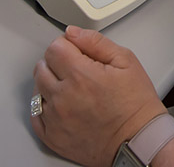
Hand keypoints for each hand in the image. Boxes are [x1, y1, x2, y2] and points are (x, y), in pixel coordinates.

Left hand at [31, 26, 166, 166]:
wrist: (139, 141)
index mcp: (81, 75)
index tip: (77, 52)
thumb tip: (72, 33)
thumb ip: (96, 42)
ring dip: (50, 84)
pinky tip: (62, 105)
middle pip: (42, 67)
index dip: (67, 46)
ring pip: (37, 89)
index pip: (54, 47)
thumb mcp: (126, 61)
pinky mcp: (52, 137)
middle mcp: (64, 97)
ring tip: (72, 89)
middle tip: (77, 70)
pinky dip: (45, 107)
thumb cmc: (136, 104)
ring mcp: (56, 119)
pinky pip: (35, 115)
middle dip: (57, 63)